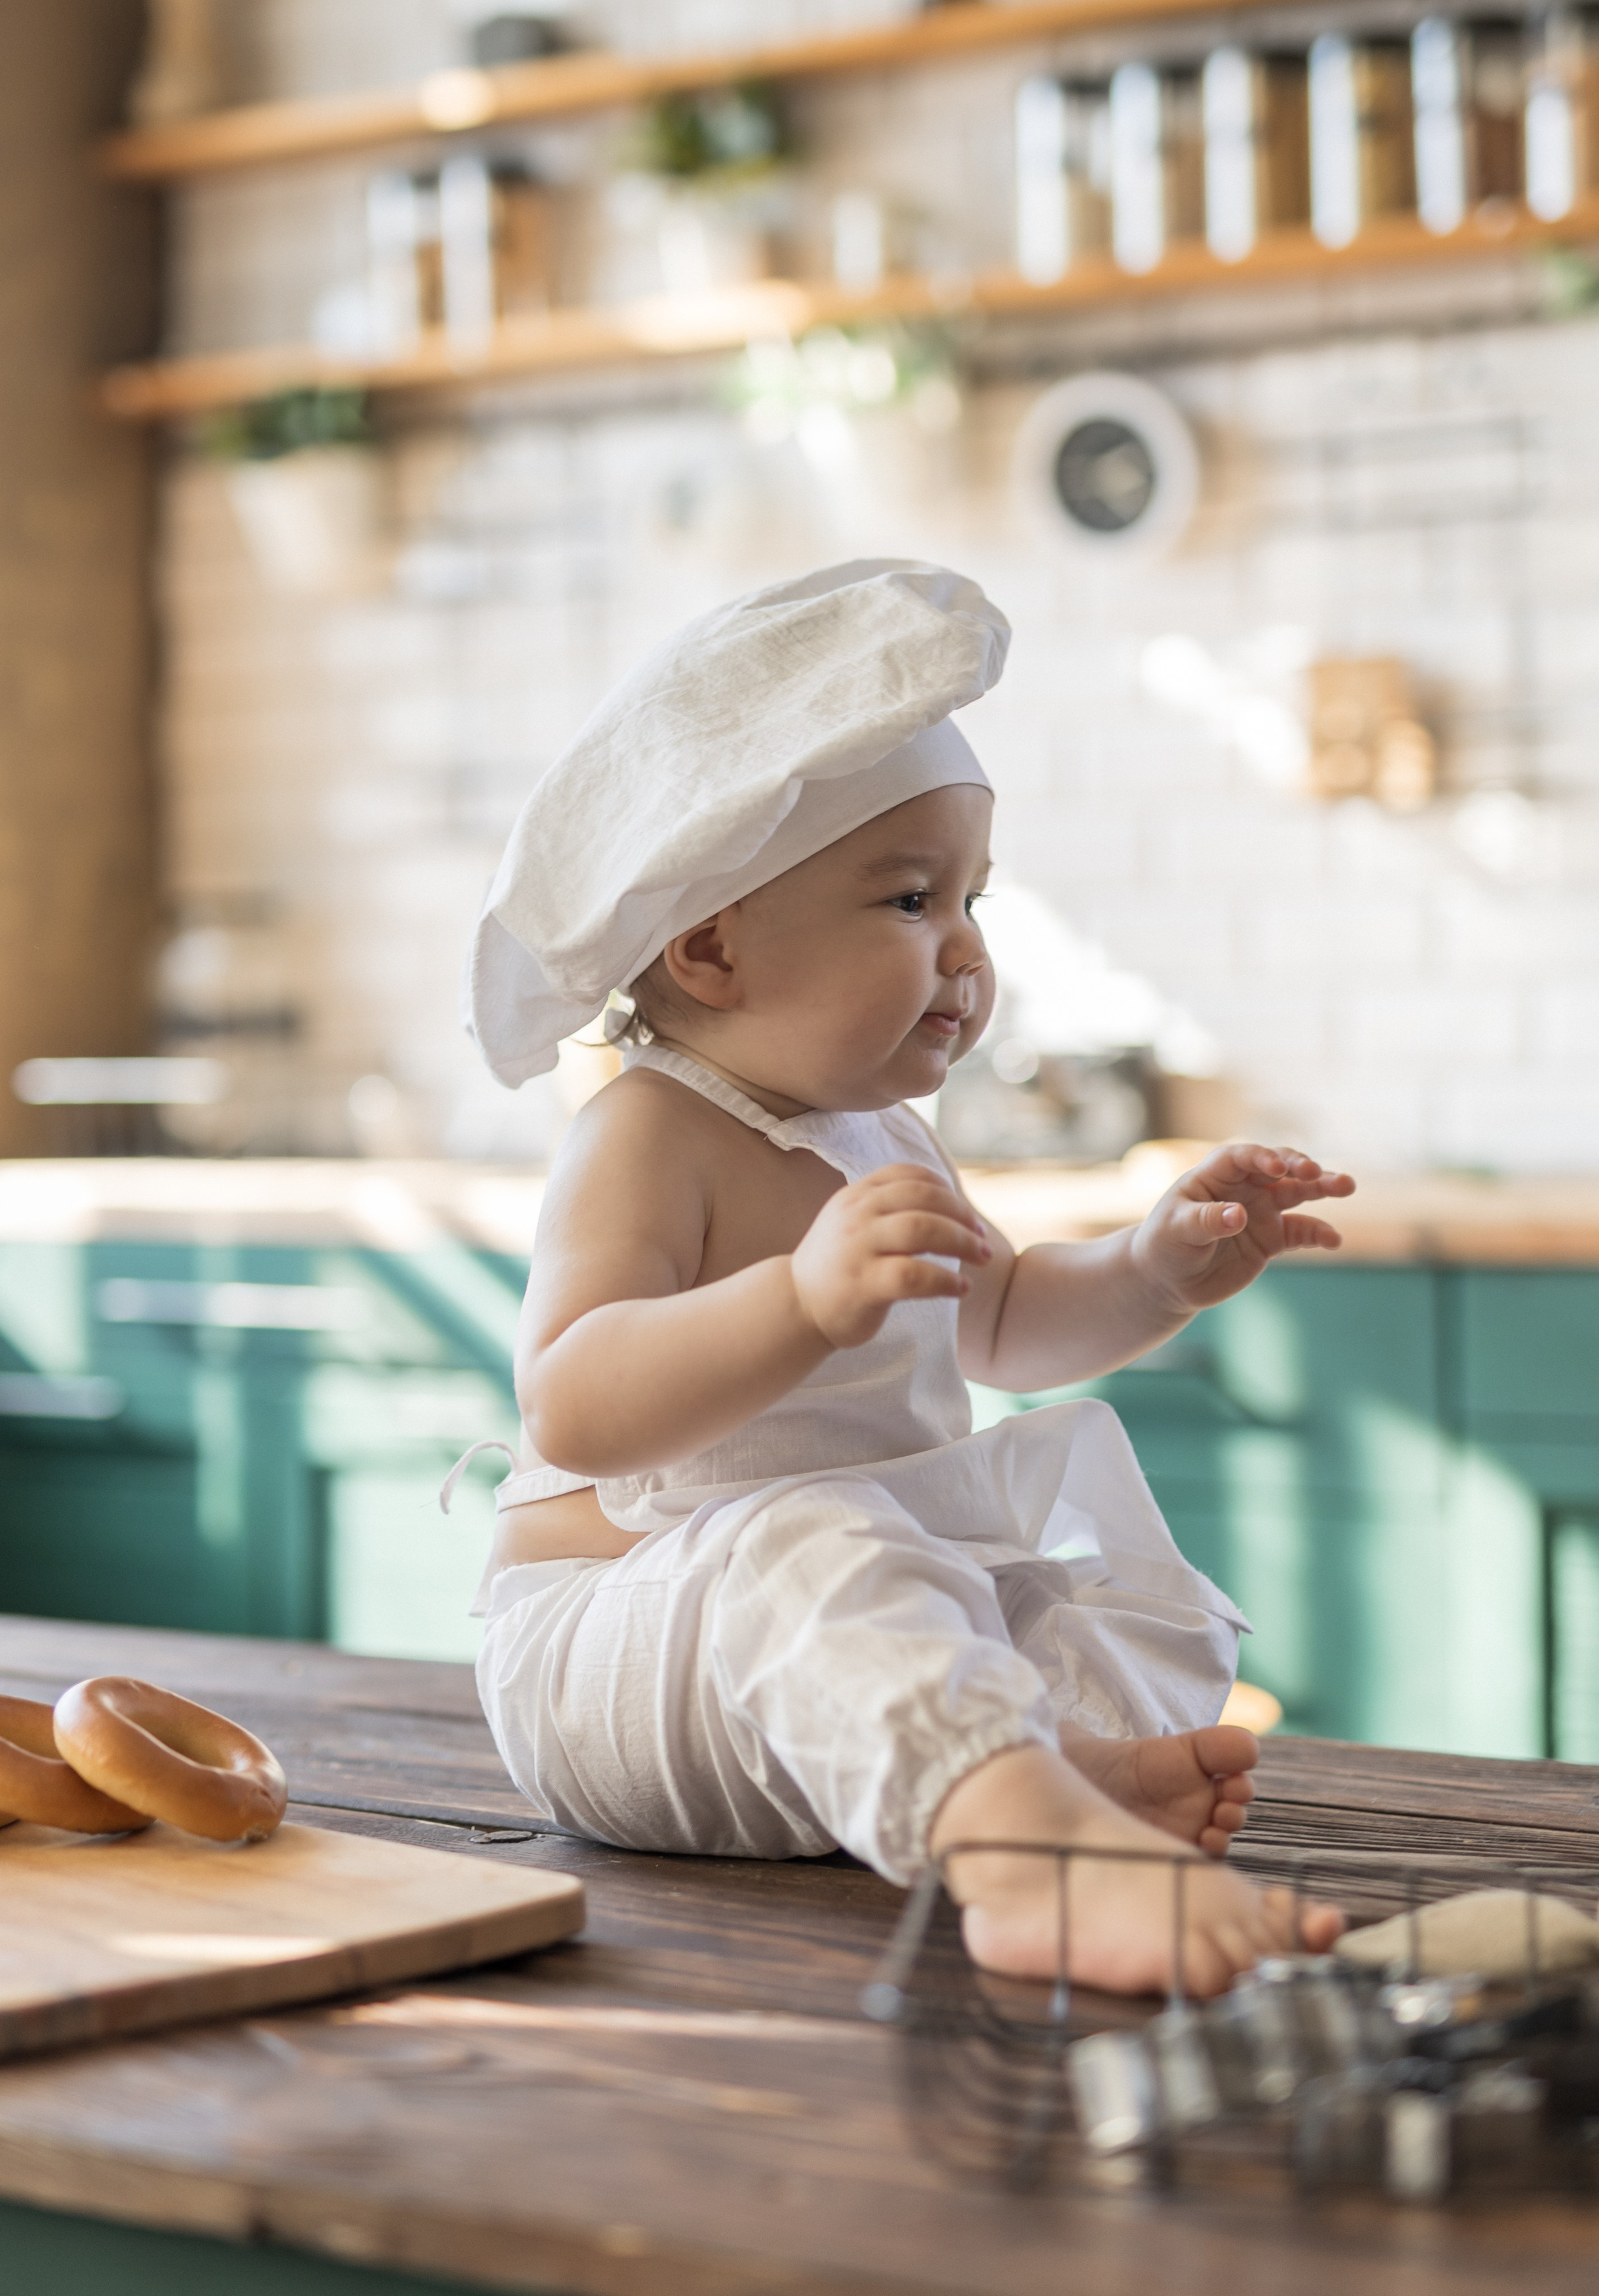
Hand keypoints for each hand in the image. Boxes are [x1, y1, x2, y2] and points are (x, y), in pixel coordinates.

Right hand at [790, 1163, 990, 1348]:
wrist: (797, 1306)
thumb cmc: (838, 1266)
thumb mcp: (854, 1223)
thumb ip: (889, 1208)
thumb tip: (952, 1206)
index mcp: (857, 1196)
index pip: (909, 1175)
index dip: (946, 1189)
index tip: (965, 1214)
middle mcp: (856, 1215)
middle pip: (923, 1198)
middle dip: (962, 1216)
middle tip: (982, 1239)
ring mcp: (858, 1249)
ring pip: (921, 1229)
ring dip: (962, 1242)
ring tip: (982, 1259)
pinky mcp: (863, 1285)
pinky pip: (915, 1275)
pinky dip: (947, 1280)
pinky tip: (960, 1288)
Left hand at [1130, 1144, 1354, 1314]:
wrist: (1168, 1281)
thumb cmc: (1164, 1245)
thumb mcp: (1177, 1230)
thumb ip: (1207, 1220)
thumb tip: (1239, 1215)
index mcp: (1215, 1176)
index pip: (1242, 1157)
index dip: (1261, 1158)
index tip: (1277, 1169)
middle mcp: (1243, 1188)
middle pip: (1278, 1169)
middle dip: (1300, 1166)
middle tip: (1317, 1173)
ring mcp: (1261, 1212)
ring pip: (1298, 1193)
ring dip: (1322, 1187)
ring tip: (1347, 1186)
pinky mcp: (1272, 1239)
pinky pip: (1302, 1232)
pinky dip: (1319, 1234)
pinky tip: (1334, 1240)